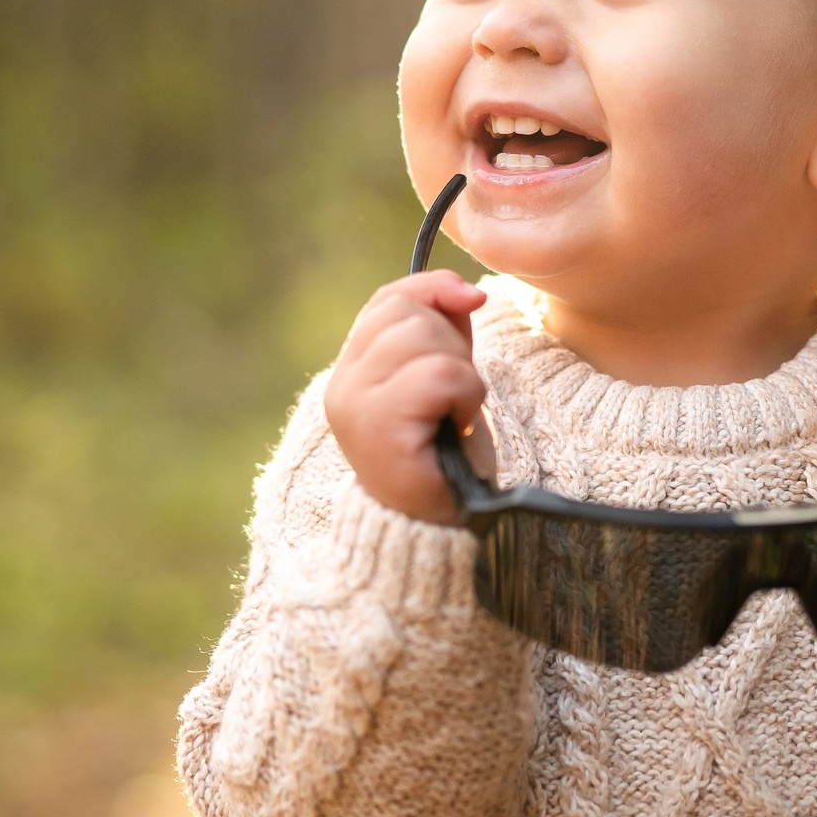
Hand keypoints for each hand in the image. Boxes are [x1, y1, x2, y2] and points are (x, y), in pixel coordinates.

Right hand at [324, 270, 499, 525]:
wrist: (440, 527)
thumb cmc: (444, 455)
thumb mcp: (443, 375)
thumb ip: (444, 325)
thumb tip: (470, 289)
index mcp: (351, 371)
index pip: (387, 300)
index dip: (432, 291)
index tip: (473, 303)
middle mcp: (342, 385)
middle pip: (406, 313)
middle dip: (450, 344)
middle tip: (453, 396)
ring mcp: (356, 405)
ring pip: (423, 337)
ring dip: (462, 373)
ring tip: (453, 412)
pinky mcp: (380, 427)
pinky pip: (439, 374)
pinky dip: (465, 394)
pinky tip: (458, 424)